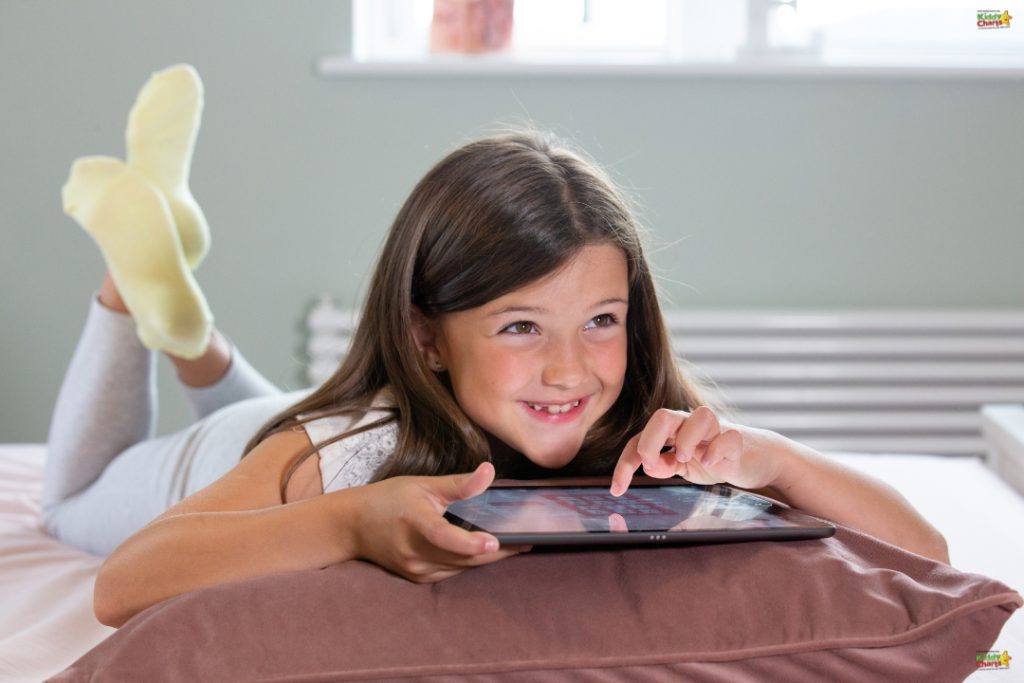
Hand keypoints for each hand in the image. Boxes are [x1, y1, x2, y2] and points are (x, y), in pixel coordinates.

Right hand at [349, 462, 526, 582]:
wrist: (353, 526)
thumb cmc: (388, 499)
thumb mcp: (422, 484)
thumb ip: (458, 483)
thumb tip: (489, 471)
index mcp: (415, 522)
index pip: (443, 536)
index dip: (469, 543)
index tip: (494, 541)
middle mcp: (414, 551)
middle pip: (462, 558)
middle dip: (497, 552)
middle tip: (526, 540)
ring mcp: (415, 568)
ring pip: (460, 568)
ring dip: (486, 559)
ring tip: (515, 545)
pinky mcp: (417, 578)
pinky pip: (451, 572)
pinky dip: (469, 563)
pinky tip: (484, 552)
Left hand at [610, 406, 776, 494]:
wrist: (757, 459)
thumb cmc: (715, 458)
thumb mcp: (684, 467)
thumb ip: (665, 466)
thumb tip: (649, 468)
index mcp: (673, 432)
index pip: (640, 439)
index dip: (626, 463)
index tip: (618, 489)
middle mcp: (692, 426)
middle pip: (664, 415)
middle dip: (650, 441)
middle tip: (652, 464)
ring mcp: (717, 430)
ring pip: (700, 415)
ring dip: (687, 439)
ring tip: (685, 459)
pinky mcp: (739, 440)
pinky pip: (729, 436)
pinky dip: (717, 450)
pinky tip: (711, 464)